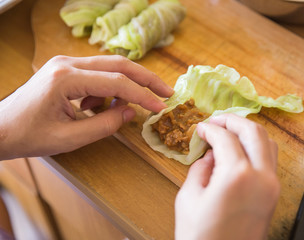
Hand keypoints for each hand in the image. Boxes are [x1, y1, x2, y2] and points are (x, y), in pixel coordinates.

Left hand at [0, 55, 172, 159]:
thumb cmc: (28, 135)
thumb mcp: (69, 138)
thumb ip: (105, 125)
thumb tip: (131, 113)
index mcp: (66, 78)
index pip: (117, 83)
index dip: (143, 96)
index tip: (161, 106)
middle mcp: (67, 63)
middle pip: (118, 64)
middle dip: (145, 79)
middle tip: (165, 92)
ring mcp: (66, 63)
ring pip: (109, 67)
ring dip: (123, 87)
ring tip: (116, 110)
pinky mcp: (65, 69)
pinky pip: (96, 75)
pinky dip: (105, 90)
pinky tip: (93, 107)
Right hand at [175, 114, 279, 239]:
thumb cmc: (199, 236)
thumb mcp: (189, 197)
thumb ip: (200, 167)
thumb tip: (210, 152)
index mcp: (236, 175)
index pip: (225, 138)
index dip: (210, 128)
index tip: (200, 128)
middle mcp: (261, 176)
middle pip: (254, 132)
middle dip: (233, 120)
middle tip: (216, 120)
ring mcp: (272, 185)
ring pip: (268, 142)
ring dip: (248, 131)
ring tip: (229, 131)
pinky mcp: (274, 194)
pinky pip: (270, 159)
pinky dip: (257, 146)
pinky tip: (241, 149)